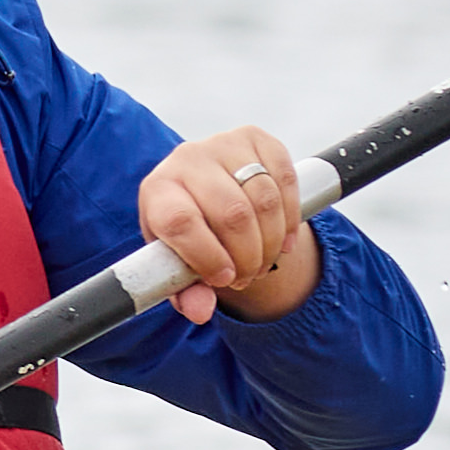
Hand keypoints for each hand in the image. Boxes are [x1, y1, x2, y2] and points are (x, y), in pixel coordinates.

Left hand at [139, 128, 323, 320]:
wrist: (206, 195)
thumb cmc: (188, 236)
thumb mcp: (180, 265)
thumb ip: (186, 292)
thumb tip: (200, 311)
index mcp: (158, 190)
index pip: (180, 220)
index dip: (206, 256)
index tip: (224, 279)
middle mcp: (186, 159)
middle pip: (231, 213)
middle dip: (248, 257)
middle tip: (247, 276)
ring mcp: (222, 144)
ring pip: (264, 199)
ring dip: (271, 243)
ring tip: (262, 262)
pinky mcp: (255, 138)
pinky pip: (285, 178)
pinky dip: (290, 218)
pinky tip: (283, 240)